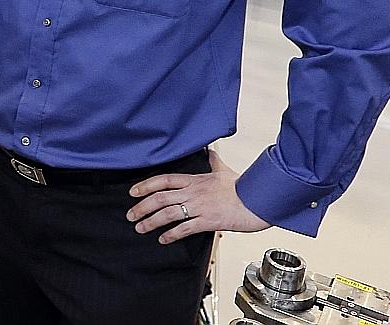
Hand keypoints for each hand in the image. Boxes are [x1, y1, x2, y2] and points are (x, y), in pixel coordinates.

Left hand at [126, 150, 269, 243]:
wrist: (259, 200)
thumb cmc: (243, 187)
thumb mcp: (224, 170)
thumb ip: (214, 162)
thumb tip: (209, 151)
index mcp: (195, 180)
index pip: (164, 180)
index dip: (146, 185)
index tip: (133, 192)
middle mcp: (193, 193)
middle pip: (160, 198)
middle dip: (142, 206)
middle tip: (130, 215)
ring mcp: (200, 207)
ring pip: (168, 213)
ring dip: (151, 221)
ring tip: (140, 228)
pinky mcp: (208, 221)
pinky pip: (185, 228)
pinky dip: (171, 234)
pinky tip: (163, 239)